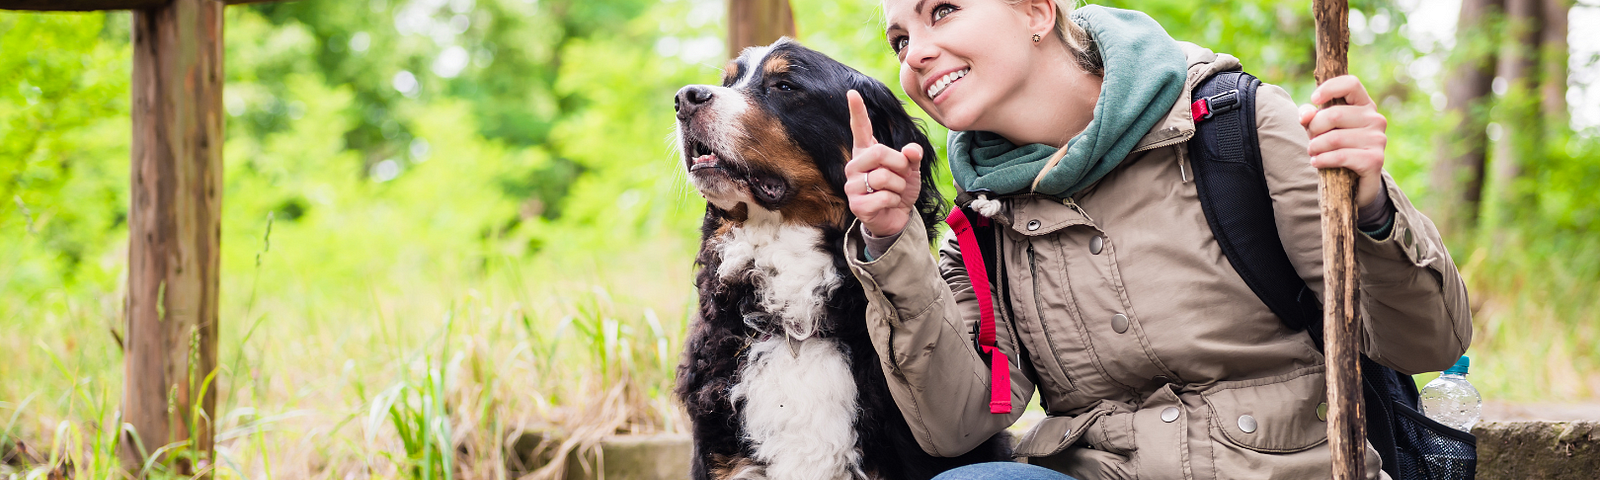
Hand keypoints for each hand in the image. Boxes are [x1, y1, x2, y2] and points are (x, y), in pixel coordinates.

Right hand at [845, 89, 922, 236]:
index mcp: (866, 153)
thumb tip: (911, 150)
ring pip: (883, 177)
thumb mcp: (910, 170)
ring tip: (896, 192)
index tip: (852, 92)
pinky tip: (889, 204)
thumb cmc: (899, 189)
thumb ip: (912, 156)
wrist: (896, 217)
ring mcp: (852, 186)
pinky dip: (894, 201)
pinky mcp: (856, 205)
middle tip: (902, 175)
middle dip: (899, 165)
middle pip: (878, 152)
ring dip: (899, 186)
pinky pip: (884, 196)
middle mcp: (854, 166)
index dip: (857, 111)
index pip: (860, 129)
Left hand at [1298, 75, 1387, 209]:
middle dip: (1314, 128)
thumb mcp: (1321, 129)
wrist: (1356, 182)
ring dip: (1315, 147)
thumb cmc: (1336, 148)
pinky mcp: (1375, 160)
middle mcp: (1375, 119)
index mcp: (1364, 105)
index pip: (1350, 83)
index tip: (1314, 99)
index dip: (1329, 88)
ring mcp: (1378, 139)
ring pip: (1334, 137)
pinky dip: (1323, 160)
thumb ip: (1310, 117)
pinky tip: (1317, 162)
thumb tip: (1305, 115)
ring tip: (1313, 153)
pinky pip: (1341, 156)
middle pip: (1334, 114)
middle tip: (1311, 140)